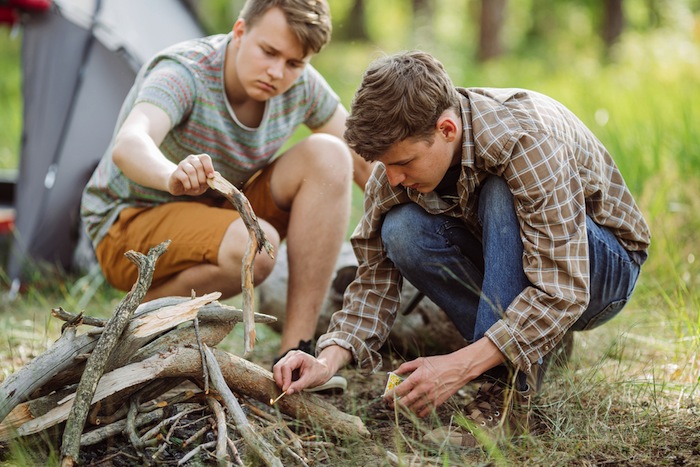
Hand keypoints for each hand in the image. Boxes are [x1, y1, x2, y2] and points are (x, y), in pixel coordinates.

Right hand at [167, 154, 214, 195]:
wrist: (179, 186)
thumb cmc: (194, 183)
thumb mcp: (204, 182)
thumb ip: (210, 179)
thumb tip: (217, 175)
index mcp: (199, 159)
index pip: (205, 158)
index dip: (209, 167)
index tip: (211, 177)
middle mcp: (191, 159)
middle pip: (199, 166)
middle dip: (202, 179)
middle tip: (202, 186)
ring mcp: (182, 164)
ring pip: (191, 171)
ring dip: (195, 183)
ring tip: (196, 189)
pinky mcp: (176, 172)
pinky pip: (184, 177)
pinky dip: (188, 185)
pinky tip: (188, 188)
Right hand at [272, 350, 333, 394]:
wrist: (320, 370)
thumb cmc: (317, 373)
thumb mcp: (310, 380)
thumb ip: (298, 386)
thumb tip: (287, 392)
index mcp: (299, 356)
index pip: (286, 366)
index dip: (284, 379)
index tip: (285, 390)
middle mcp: (291, 355)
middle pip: (278, 367)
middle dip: (279, 380)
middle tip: (283, 391)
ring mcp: (287, 359)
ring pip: (276, 370)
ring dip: (279, 380)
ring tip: (287, 388)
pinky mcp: (285, 365)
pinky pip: (278, 373)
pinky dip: (281, 380)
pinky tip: (287, 385)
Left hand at [383, 338, 505, 416]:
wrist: (458, 368)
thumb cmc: (439, 363)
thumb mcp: (421, 360)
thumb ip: (406, 367)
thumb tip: (394, 372)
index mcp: (416, 378)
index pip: (398, 390)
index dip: (389, 396)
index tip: (385, 398)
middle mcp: (422, 389)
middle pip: (403, 403)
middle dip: (394, 406)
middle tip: (390, 405)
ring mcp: (430, 397)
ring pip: (413, 409)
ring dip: (405, 410)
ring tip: (401, 408)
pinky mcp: (438, 402)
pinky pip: (424, 413)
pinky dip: (417, 413)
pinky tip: (414, 410)